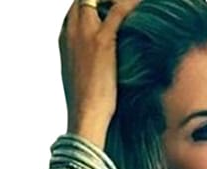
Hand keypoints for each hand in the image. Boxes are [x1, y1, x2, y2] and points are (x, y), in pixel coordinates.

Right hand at [58, 0, 140, 142]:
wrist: (85, 118)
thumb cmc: (87, 107)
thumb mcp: (82, 79)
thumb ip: (88, 64)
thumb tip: (101, 66)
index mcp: (65, 40)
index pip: (77, 11)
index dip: (93, 8)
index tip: (107, 12)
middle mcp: (71, 32)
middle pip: (84, 0)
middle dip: (101, 1)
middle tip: (120, 8)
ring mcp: (85, 34)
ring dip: (115, 1)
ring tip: (133, 7)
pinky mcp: (103, 40)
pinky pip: (119, 10)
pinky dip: (131, 4)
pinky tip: (142, 4)